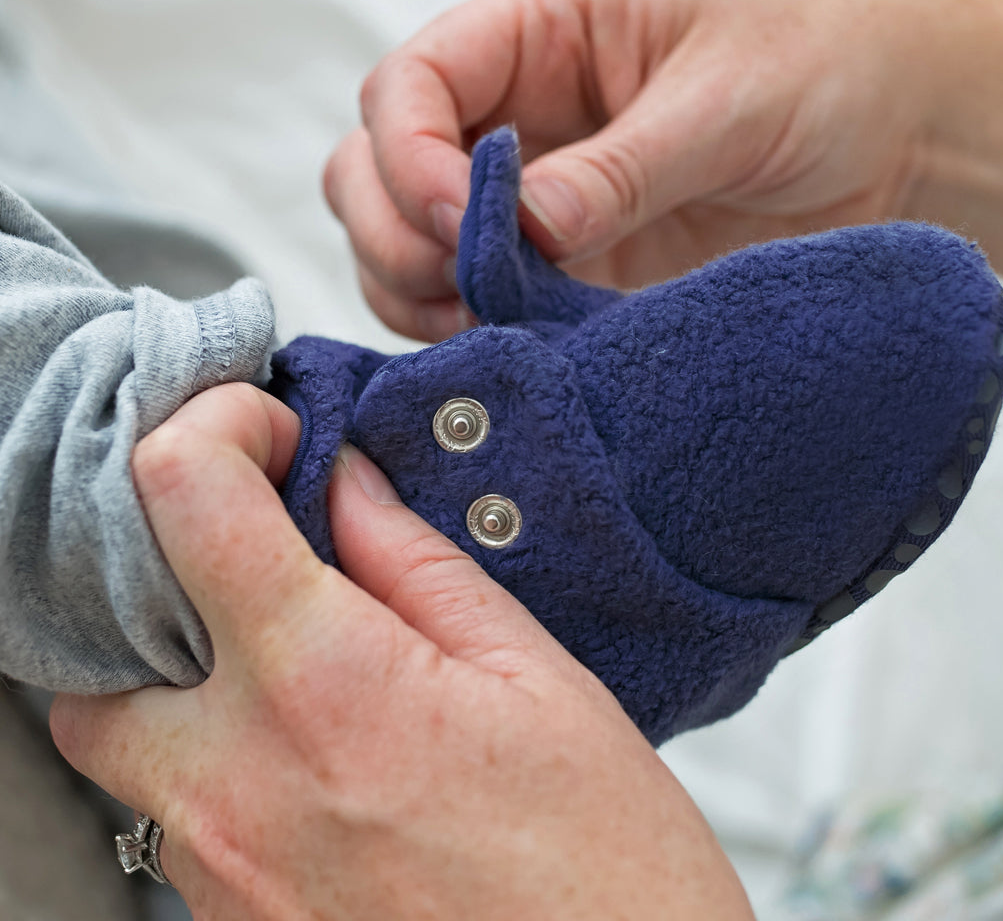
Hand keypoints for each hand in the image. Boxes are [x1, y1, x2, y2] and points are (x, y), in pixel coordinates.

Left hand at [50, 383, 750, 919]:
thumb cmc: (604, 867)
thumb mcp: (535, 675)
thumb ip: (416, 563)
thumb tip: (344, 482)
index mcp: (328, 687)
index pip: (187, 500)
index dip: (214, 428)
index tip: (265, 431)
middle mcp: (238, 784)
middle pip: (102, 633)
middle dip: (165, 566)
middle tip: (254, 547)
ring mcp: (217, 870)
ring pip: (116, 732)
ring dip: (176, 665)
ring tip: (279, 648)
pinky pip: (163, 811)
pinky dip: (206, 748)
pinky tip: (300, 741)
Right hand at [325, 0, 942, 339]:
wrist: (897, 142)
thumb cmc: (822, 71)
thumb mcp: (728, 101)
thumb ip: (622, 167)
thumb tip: (525, 228)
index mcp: (538, 34)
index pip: (406, 87)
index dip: (408, 160)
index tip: (469, 225)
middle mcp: (512, 117)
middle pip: (370, 172)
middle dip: (398, 236)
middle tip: (473, 287)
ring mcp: (528, 202)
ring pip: (402, 250)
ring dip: (422, 297)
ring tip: (501, 328)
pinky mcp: (562, 272)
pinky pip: (471, 308)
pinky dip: (472, 337)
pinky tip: (525, 352)